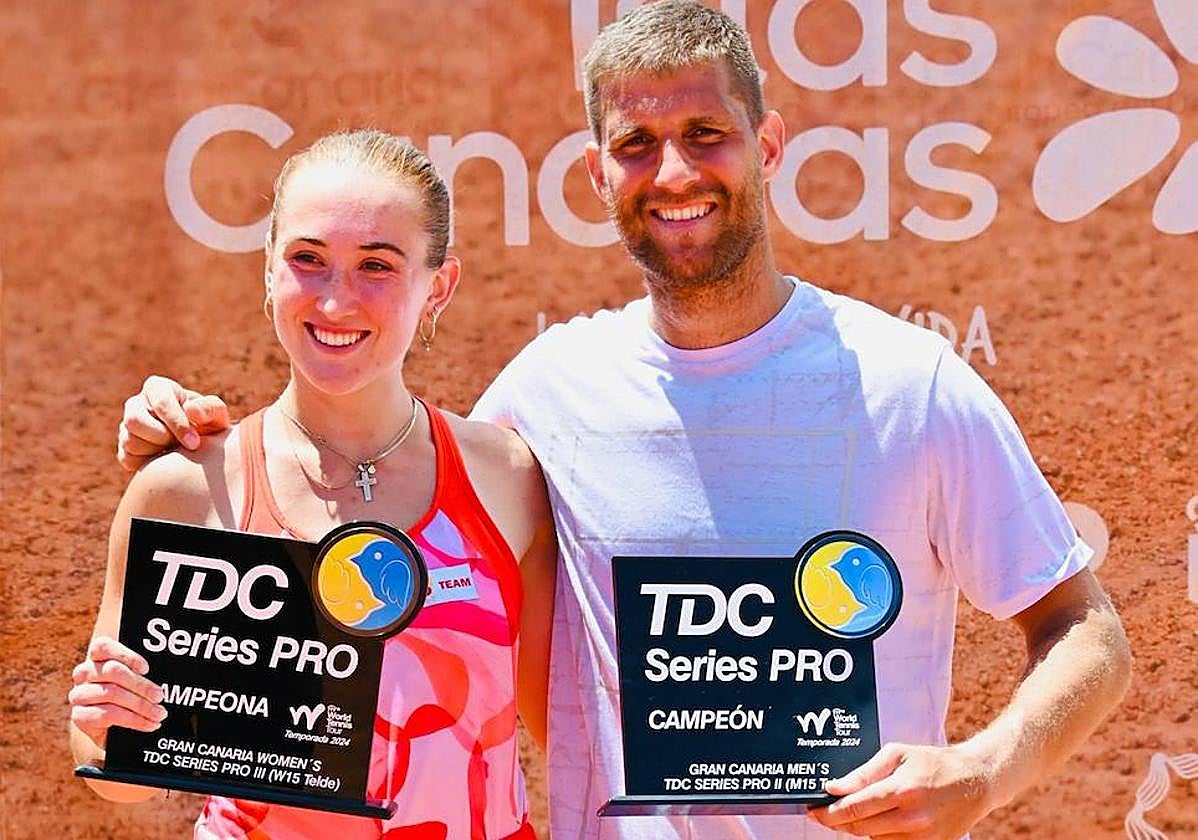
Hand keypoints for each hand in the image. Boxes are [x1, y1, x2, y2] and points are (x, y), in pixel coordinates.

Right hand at [69, 636, 165, 748]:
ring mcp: (79, 694)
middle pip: (112, 671)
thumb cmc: (133, 697)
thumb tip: (167, 670)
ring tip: (159, 714)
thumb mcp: (139, 682)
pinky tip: (148, 724)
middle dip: (141, 685)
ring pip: (111, 693)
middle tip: (160, 696)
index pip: (102, 646)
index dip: (125, 655)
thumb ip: (144, 672)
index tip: (146, 668)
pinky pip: (107, 715)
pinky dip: (133, 720)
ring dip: (141, 705)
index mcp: (97, 657)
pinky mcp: (79, 716)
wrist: (118, 730)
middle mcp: (84, 673)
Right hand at [118, 375, 229, 470]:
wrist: (199, 446)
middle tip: (183, 446)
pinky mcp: (123, 448)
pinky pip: (127, 458)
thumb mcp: (216, 415)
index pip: (160, 402)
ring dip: (156, 451)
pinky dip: (147, 463)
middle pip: (134, 421)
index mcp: (157, 388)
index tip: (195, 443)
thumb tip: (190, 410)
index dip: (177, 424)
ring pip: (129, 441)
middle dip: (162, 437)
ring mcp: (126, 426)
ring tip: (175, 450)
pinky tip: (164, 458)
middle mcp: (136, 404)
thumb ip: (209, 408)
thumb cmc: (208, 424)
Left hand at [808, 742, 997, 838]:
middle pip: (859, 827)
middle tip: (825, 811)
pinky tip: (882, 817)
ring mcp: (921, 837)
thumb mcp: (897, 754)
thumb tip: (835, 786)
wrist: (975, 782)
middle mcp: (911, 818)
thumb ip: (864, 772)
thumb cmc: (933, 763)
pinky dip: (880, 832)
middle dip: (837, 821)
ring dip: (860, 826)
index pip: (855, 807)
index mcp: (902, 790)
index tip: (813, 810)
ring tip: (860, 808)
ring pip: (873, 837)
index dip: (829, 811)